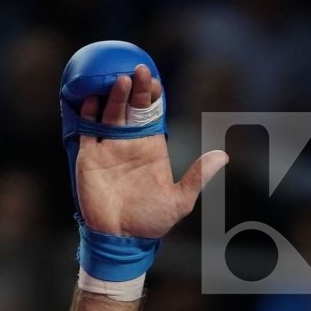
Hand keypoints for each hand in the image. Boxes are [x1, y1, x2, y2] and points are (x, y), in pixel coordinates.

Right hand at [75, 65, 226, 239]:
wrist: (120, 239)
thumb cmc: (151, 221)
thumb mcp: (180, 200)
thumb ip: (198, 176)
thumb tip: (223, 155)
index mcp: (151, 148)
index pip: (153, 113)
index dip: (154, 96)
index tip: (157, 82)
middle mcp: (130, 142)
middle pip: (132, 107)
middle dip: (136, 88)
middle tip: (139, 71)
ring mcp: (108, 148)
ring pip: (110, 113)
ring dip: (114, 96)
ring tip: (120, 80)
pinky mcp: (89, 157)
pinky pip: (87, 129)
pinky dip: (88, 113)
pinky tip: (92, 99)